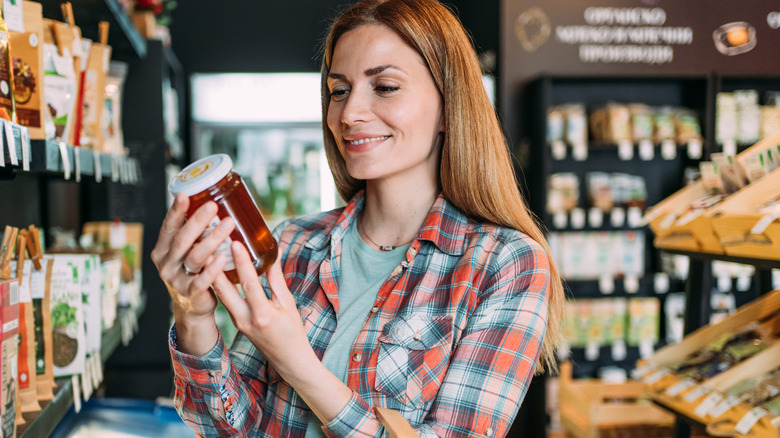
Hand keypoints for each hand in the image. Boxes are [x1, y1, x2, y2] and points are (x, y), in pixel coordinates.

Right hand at [151, 193, 235, 321]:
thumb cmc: (193, 272)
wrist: (192, 307)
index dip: (176, 211)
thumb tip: (212, 203)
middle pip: (182, 239)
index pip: (168, 227)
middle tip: (213, 205)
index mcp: (162, 250)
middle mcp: (166, 264)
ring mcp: (176, 279)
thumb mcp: (186, 252)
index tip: (184, 195)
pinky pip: (202, 280)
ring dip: (212, 239)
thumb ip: (193, 235)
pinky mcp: (190, 293)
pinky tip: (222, 258)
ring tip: (228, 224)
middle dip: (197, 221)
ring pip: (194, 257)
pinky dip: (212, 269)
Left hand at [213, 241, 315, 376]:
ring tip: (208, 252)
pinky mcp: (234, 322)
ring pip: (220, 295)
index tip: (235, 243)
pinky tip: (216, 269)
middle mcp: (245, 319)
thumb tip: (272, 254)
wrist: (288, 359)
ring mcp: (237, 322)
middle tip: (208, 244)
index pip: (249, 284)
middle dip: (214, 267)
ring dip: (213, 274)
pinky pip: (224, 300)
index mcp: (262, 314)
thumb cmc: (292, 331)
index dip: (242, 262)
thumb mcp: (287, 303)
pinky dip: (219, 284)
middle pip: (224, 290)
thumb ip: (277, 279)